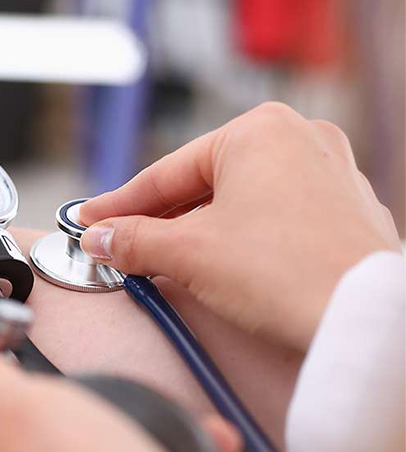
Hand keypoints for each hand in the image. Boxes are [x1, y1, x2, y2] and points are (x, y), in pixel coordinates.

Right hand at [79, 102, 400, 349]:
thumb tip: (99, 238)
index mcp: (258, 131)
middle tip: (120, 243)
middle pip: (205, 182)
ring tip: (166, 258)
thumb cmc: (285, 274)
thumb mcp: (189, 254)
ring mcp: (332, 172)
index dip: (118, 203)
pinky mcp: (348, 210)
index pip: (166, 172)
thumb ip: (135, 240)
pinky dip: (243, 236)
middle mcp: (300, 138)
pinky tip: (223, 263)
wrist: (362, 320)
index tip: (89, 221)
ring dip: (200, 229)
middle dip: (161, 218)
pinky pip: (277, 215)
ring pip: (242, 198)